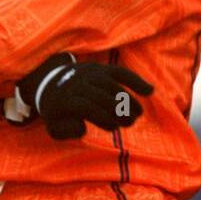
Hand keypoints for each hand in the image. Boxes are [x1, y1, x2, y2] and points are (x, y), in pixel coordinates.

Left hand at [17, 52, 152, 139]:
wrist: (50, 82)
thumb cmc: (57, 112)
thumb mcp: (52, 126)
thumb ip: (64, 132)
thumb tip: (83, 127)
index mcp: (64, 99)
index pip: (87, 107)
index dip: (103, 118)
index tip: (113, 128)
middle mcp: (77, 83)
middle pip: (102, 96)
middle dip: (118, 110)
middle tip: (130, 123)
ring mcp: (89, 73)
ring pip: (113, 85)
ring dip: (128, 100)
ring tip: (138, 114)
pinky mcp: (100, 68)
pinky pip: (120, 72)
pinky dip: (136, 81)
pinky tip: (150, 91)